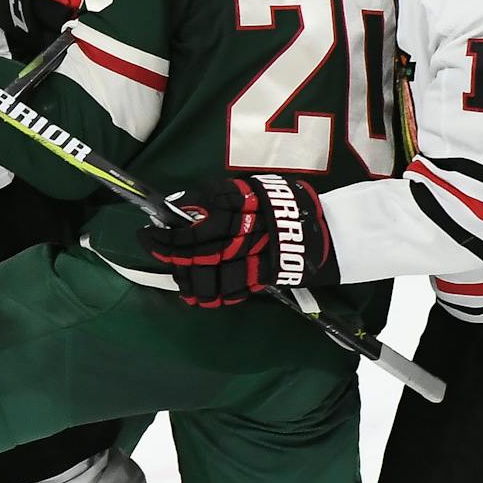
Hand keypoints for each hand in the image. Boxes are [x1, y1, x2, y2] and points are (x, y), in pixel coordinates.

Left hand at [141, 174, 336, 306]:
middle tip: (151, 245)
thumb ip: (221, 195)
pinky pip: (233, 289)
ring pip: (214, 271)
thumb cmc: (288, 204)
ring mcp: (258, 257)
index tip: (150, 229)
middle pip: (202, 246)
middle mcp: (251, 231)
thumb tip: (183, 204)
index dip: (172, 229)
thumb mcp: (257, 188)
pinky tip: (195, 293)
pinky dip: (211, 293)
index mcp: (248, 205)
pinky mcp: (266, 277)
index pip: (201, 220)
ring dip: (187, 274)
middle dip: (171, 249)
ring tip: (172, 272)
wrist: (331, 230)